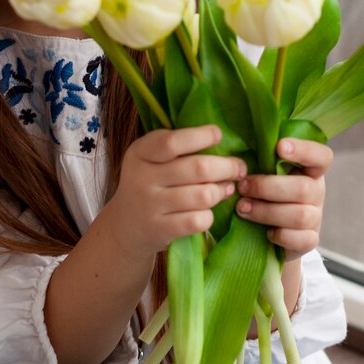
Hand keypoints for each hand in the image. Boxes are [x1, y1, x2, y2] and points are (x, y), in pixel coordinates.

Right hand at [107, 125, 246, 259]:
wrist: (126, 224)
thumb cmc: (149, 183)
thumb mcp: (150, 158)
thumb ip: (177, 146)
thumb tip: (222, 142)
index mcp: (139, 152)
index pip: (173, 142)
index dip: (201, 136)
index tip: (218, 134)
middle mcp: (141, 177)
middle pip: (197, 168)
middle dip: (226, 167)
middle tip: (238, 168)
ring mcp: (150, 205)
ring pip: (203, 195)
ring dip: (221, 191)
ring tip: (225, 189)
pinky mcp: (160, 229)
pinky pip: (199, 220)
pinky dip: (209, 215)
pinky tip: (206, 211)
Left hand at [235, 137, 332, 260]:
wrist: (264, 230)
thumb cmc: (260, 191)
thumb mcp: (262, 172)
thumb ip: (258, 159)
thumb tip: (236, 153)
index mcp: (308, 169)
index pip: (321, 156)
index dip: (304, 150)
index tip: (279, 147)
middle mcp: (316, 191)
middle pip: (304, 188)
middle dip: (267, 187)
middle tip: (242, 187)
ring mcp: (316, 217)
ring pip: (300, 215)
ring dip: (266, 211)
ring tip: (241, 208)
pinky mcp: (310, 240)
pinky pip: (302, 239)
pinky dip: (281, 235)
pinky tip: (265, 232)